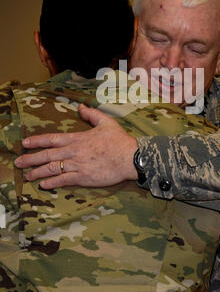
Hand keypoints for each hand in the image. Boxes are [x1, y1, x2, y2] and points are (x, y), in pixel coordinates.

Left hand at [15, 104, 137, 188]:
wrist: (130, 157)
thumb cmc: (119, 140)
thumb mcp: (106, 122)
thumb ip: (91, 114)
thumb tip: (81, 107)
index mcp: (77, 138)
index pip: (51, 139)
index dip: (36, 141)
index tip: (24, 143)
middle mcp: (74, 152)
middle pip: (47, 155)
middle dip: (30, 158)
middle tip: (18, 162)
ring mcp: (77, 165)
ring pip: (52, 169)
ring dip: (37, 172)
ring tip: (27, 176)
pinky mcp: (83, 178)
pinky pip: (63, 180)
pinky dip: (52, 182)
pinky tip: (43, 185)